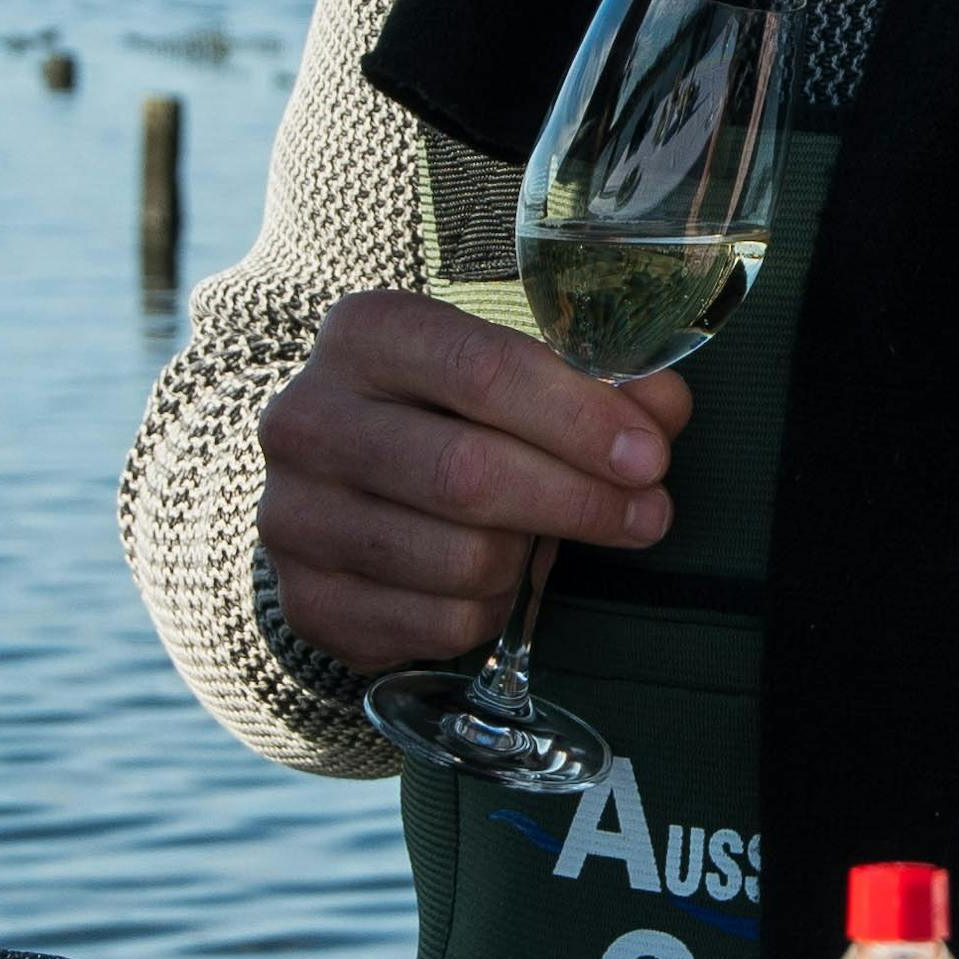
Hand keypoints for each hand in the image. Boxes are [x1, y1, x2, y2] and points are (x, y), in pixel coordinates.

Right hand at [248, 290, 681, 676]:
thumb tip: (663, 408)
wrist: (337, 491)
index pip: (482, 371)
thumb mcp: (512, 381)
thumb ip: (594, 387)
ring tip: (536, 541)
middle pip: (468, 474)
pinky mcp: (304, 600)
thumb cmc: (446, 419)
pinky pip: (440, 624)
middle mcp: (307, 419)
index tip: (650, 456)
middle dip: (578, 501)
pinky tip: (487, 581)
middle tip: (647, 516)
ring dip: (528, 561)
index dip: (579, 419)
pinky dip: (490, 610)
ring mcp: (295, 515)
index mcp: (365, 335)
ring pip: (460, 560)